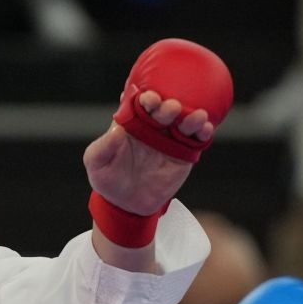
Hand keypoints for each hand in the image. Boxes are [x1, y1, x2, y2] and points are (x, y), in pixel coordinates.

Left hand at [82, 92, 213, 214]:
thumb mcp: (96, 162)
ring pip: (185, 122)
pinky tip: (206, 129)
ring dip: (192, 117)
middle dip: (169, 106)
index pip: (141, 104)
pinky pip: (196, 140)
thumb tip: (116, 130)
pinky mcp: (184, 155)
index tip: (150, 98)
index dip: (147, 98)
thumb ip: (103, 146)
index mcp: (133, 123)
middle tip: (172, 108)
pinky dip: (203, 133)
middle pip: (165, 110)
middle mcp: (153, 127)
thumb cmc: (108, 178)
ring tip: (196, 116)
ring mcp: (170, 140)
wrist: (126, 204)